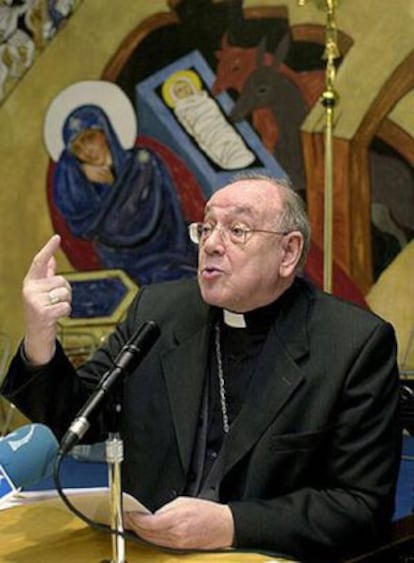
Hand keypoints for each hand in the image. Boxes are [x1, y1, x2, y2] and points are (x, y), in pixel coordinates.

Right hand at [22, 234, 71, 364]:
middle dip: (65, 291)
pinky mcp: (42, 312)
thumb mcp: (42, 292)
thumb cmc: (41, 311)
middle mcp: (30, 289)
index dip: (49, 249)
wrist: (37, 335)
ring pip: (65, 293)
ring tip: (55, 310)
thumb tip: (51, 259)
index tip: (57, 237)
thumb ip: (46, 276)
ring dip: (66, 302)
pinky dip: (66, 312)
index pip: (39, 262)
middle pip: (61, 280)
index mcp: (30, 282)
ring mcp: (35, 301)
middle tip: (56, 302)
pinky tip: (57, 317)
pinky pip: (66, 306)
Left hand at [124, 496, 233, 550]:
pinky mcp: (179, 550)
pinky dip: (150, 539)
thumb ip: (165, 509)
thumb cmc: (207, 512)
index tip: (127, 513)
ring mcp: (177, 545)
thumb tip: (151, 514)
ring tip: (131, 525)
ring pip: (151, 541)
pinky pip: (160, 545)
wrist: (223, 526)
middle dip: (133, 526)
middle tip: (124, 518)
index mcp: (176, 520)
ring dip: (140, 533)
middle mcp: (175, 535)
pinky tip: (145, 534)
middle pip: (146, 533)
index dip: (134, 519)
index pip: (148, 523)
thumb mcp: (184, 502)